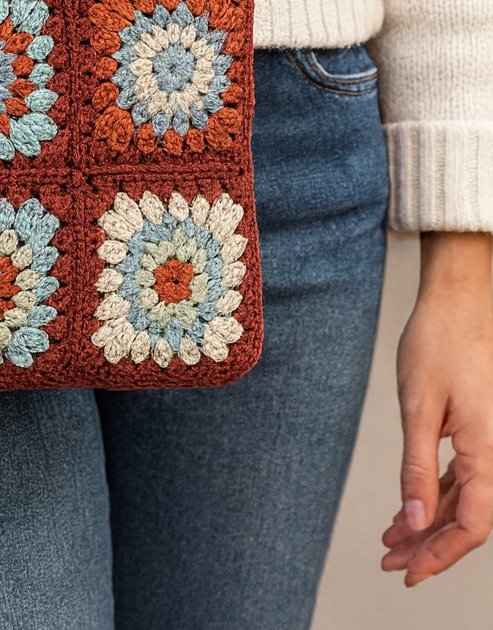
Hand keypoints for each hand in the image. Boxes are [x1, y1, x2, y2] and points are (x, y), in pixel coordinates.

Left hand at [382, 232, 492, 585]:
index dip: (440, 554)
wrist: (458, 301)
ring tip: (390, 541)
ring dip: (429, 523)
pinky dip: (434, 495)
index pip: (472, 524)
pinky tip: (409, 508)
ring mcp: (490, 443)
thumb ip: (416, 467)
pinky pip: (462, 477)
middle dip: (429, 545)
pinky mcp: (479, 432)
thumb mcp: (418, 407)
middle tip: (391, 563)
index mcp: (487, 451)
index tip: (409, 572)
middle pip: (468, 518)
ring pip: (464, 500)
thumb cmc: (439, 342)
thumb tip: (412, 521)